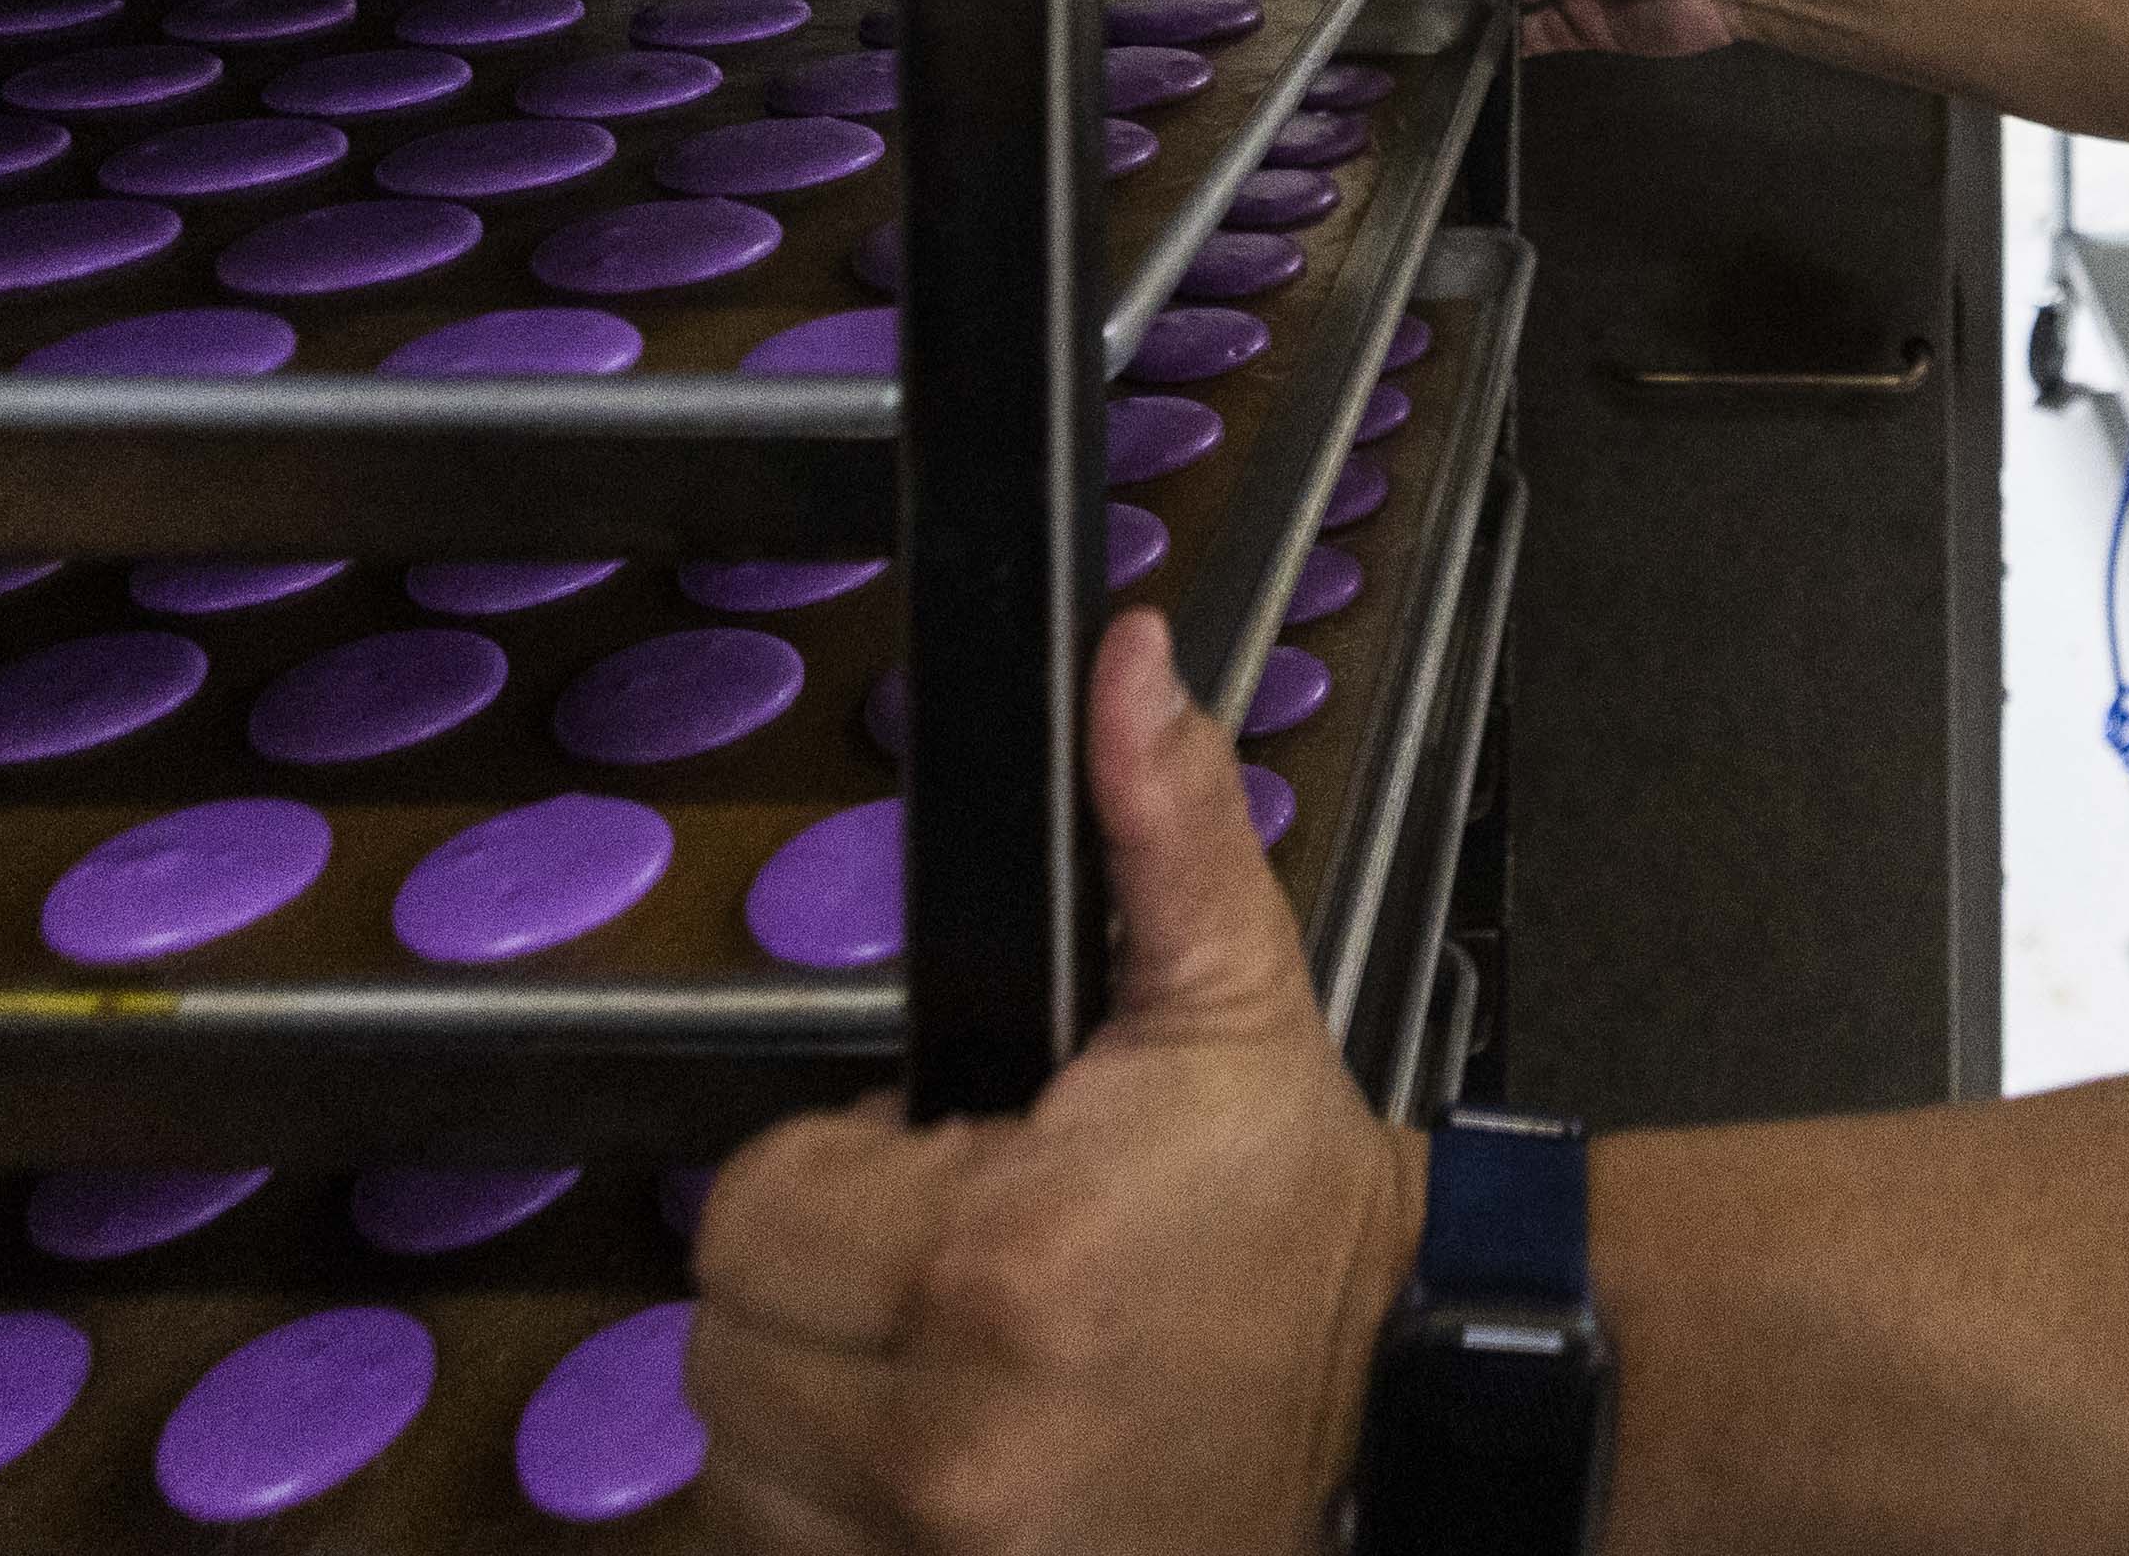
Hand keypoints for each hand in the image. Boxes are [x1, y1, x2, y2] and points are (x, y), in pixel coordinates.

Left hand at [687, 611, 1424, 1555]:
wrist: (1401, 1407)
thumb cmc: (1295, 1218)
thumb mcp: (1233, 1001)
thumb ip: (1160, 824)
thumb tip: (1128, 661)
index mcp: (995, 1266)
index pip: (756, 1209)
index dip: (842, 1176)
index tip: (944, 1176)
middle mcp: (948, 1437)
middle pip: (727, 1341)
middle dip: (821, 1292)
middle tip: (954, 1272)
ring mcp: (943, 1552)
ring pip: (740, 1457)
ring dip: (817, 1407)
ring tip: (953, 1364)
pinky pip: (785, 1555)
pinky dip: (837, 1509)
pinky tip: (943, 1450)